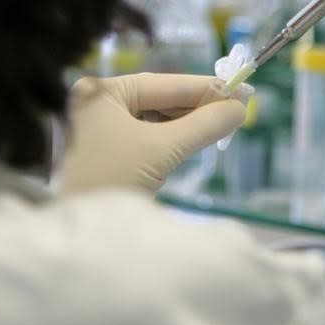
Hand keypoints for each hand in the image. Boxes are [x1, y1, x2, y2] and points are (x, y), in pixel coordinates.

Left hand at [60, 73, 247, 193]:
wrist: (83, 241)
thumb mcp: (162, 149)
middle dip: (199, 106)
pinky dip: (176, 137)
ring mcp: (102, 129)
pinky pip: (150, 136)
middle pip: (160, 99)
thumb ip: (203, 124)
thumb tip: (240, 108)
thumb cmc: (113, 180)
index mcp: (101, 93)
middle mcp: (98, 104)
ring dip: (190, 121)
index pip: (163, 83)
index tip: (240, 88)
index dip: (205, 87)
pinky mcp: (110, 152)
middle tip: (238, 107)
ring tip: (225, 122)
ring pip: (157, 118)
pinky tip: (200, 136)